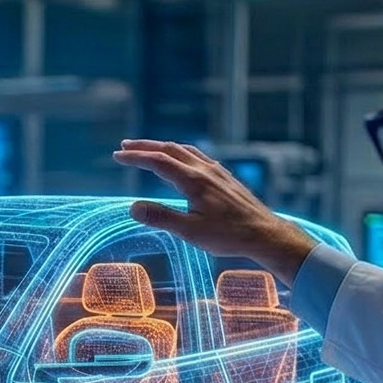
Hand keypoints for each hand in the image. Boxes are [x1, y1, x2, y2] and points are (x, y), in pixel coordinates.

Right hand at [112, 140, 316, 284]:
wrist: (264, 233)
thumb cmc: (228, 235)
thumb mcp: (190, 232)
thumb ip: (161, 217)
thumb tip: (132, 208)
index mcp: (194, 181)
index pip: (158, 162)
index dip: (136, 157)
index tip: (117, 156)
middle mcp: (205, 170)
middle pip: (170, 149)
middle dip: (146, 146)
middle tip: (125, 147)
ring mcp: (217, 172)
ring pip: (185, 150)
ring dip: (162, 147)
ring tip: (148, 150)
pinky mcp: (225, 177)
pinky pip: (198, 156)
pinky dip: (180, 153)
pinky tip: (180, 160)